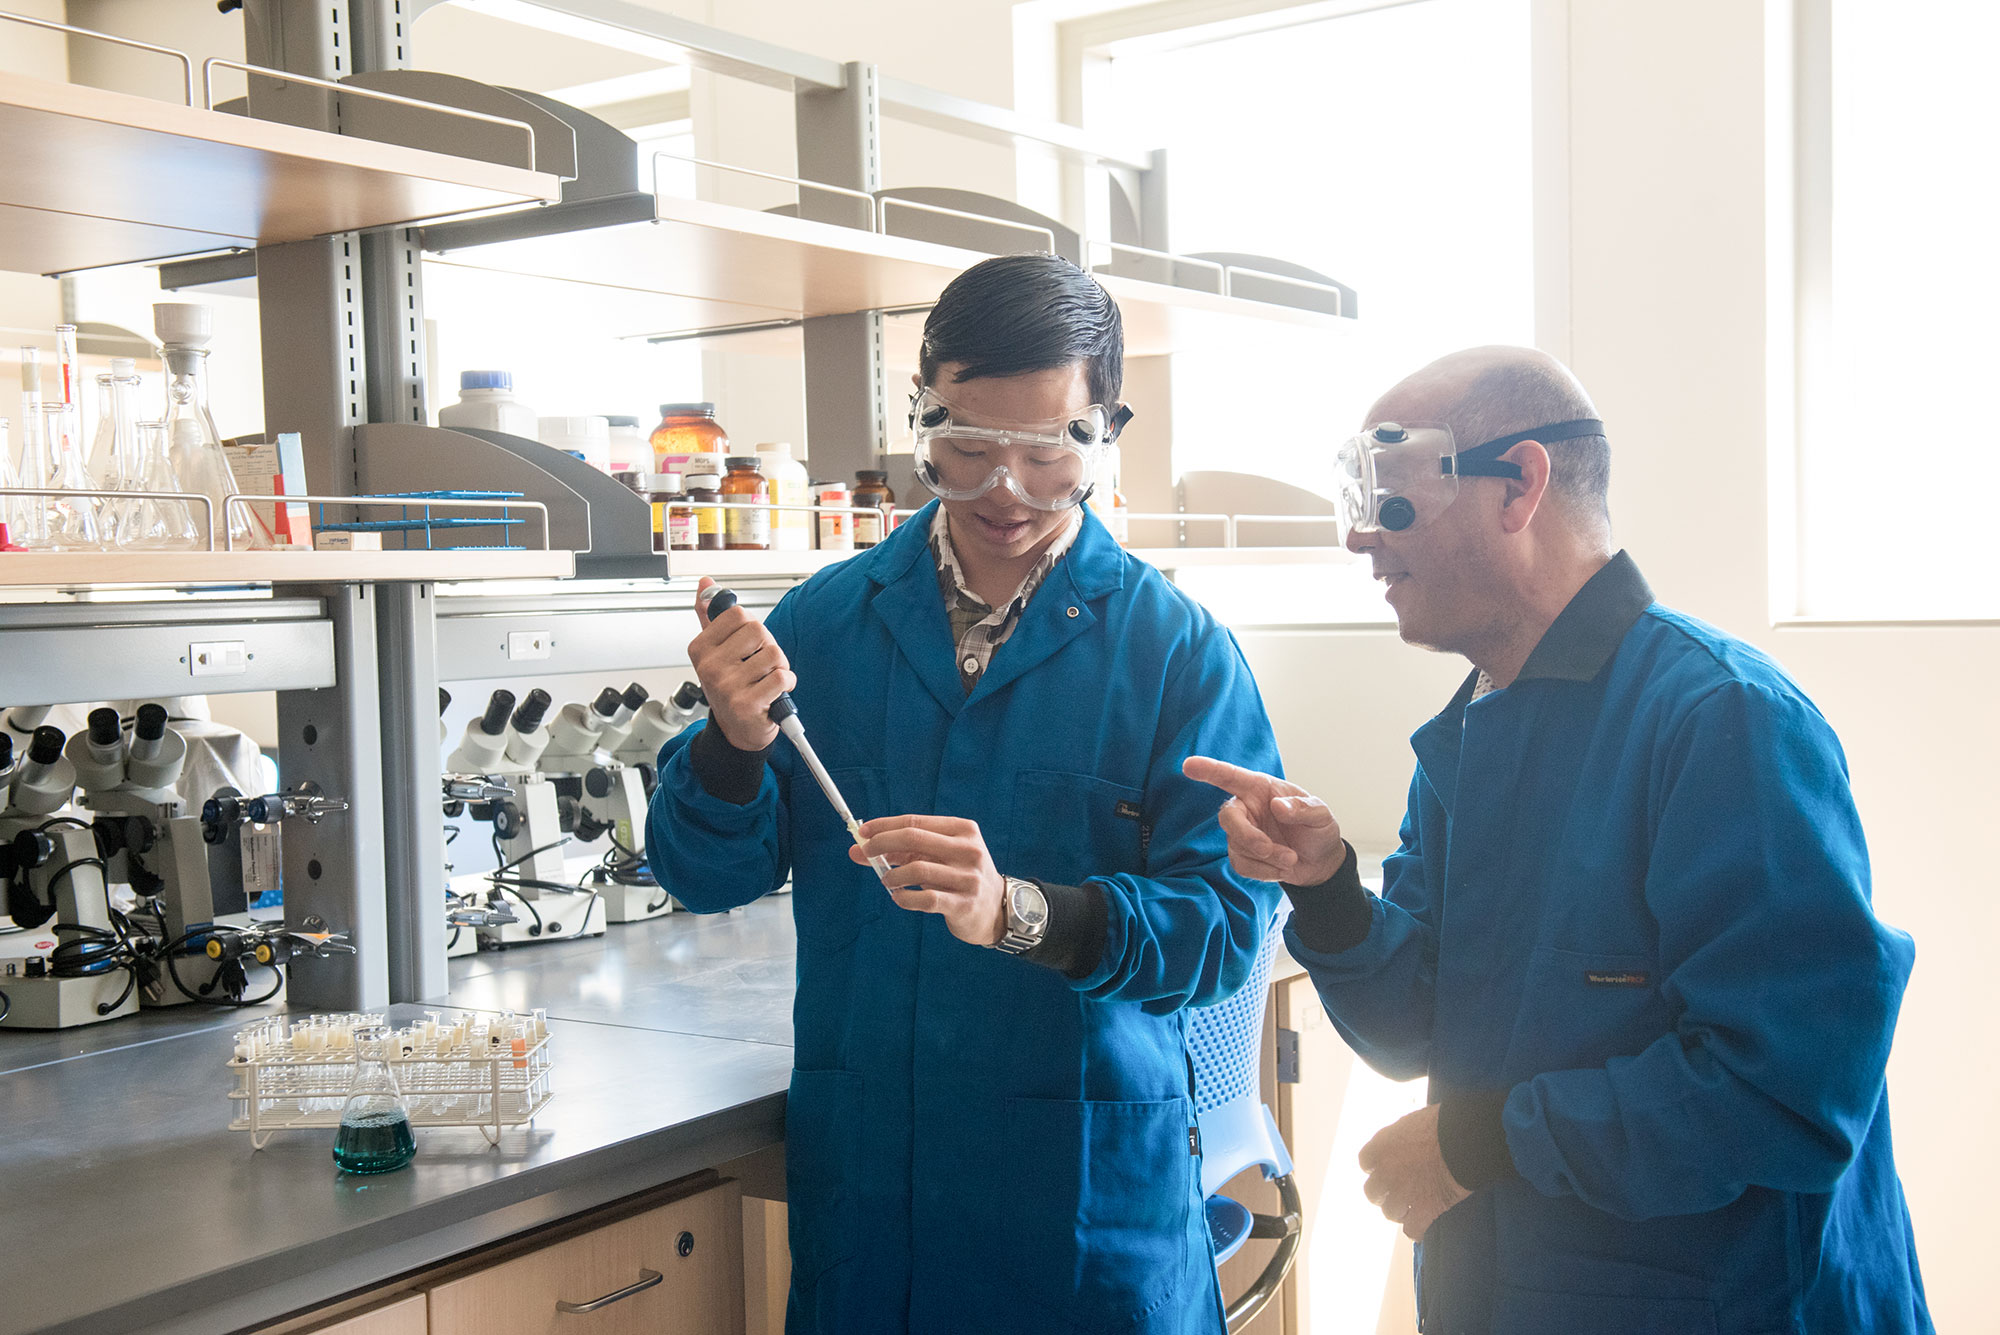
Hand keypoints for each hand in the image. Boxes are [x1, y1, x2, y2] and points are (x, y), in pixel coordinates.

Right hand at [688, 577, 795, 750]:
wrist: (737, 730)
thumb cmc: (730, 686)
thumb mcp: (715, 650)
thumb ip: (710, 615)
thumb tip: (705, 583)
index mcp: (700, 648)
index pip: (738, 614)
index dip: (752, 628)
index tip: (747, 645)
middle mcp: (710, 667)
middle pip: (758, 631)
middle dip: (768, 647)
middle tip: (759, 666)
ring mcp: (727, 686)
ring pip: (773, 654)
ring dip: (779, 667)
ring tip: (765, 681)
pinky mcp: (747, 704)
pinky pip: (781, 676)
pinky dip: (787, 683)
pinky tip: (775, 692)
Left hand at [852, 814, 1005, 946]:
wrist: (995, 909)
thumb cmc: (959, 876)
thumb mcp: (939, 856)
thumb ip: (903, 851)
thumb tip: (858, 849)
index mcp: (963, 830)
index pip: (915, 822)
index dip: (885, 826)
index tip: (863, 833)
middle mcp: (969, 850)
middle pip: (914, 838)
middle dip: (882, 844)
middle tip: (866, 853)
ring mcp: (968, 877)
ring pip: (917, 869)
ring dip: (892, 875)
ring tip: (888, 881)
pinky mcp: (964, 904)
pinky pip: (925, 899)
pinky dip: (905, 898)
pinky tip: (899, 898)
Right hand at [1182, 756, 1345, 884]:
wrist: (1320, 862)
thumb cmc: (1317, 830)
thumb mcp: (1321, 816)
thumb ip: (1303, 808)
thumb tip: (1278, 807)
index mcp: (1261, 789)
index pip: (1230, 777)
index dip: (1208, 770)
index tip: (1188, 765)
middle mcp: (1246, 808)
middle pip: (1228, 817)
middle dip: (1247, 836)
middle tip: (1268, 849)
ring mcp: (1241, 833)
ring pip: (1236, 846)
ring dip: (1266, 858)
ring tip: (1291, 859)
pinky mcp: (1241, 855)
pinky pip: (1241, 865)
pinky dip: (1264, 871)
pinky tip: (1281, 868)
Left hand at [1357, 1104, 1470, 1240]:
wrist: (1464, 1140)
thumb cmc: (1442, 1124)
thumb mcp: (1410, 1123)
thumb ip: (1398, 1139)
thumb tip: (1401, 1145)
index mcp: (1381, 1147)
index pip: (1365, 1162)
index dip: (1376, 1168)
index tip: (1384, 1169)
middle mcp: (1386, 1172)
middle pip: (1373, 1192)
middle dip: (1383, 1193)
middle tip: (1395, 1193)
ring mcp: (1403, 1193)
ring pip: (1390, 1212)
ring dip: (1399, 1211)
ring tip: (1409, 1210)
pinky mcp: (1424, 1210)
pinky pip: (1412, 1230)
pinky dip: (1417, 1230)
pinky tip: (1421, 1228)